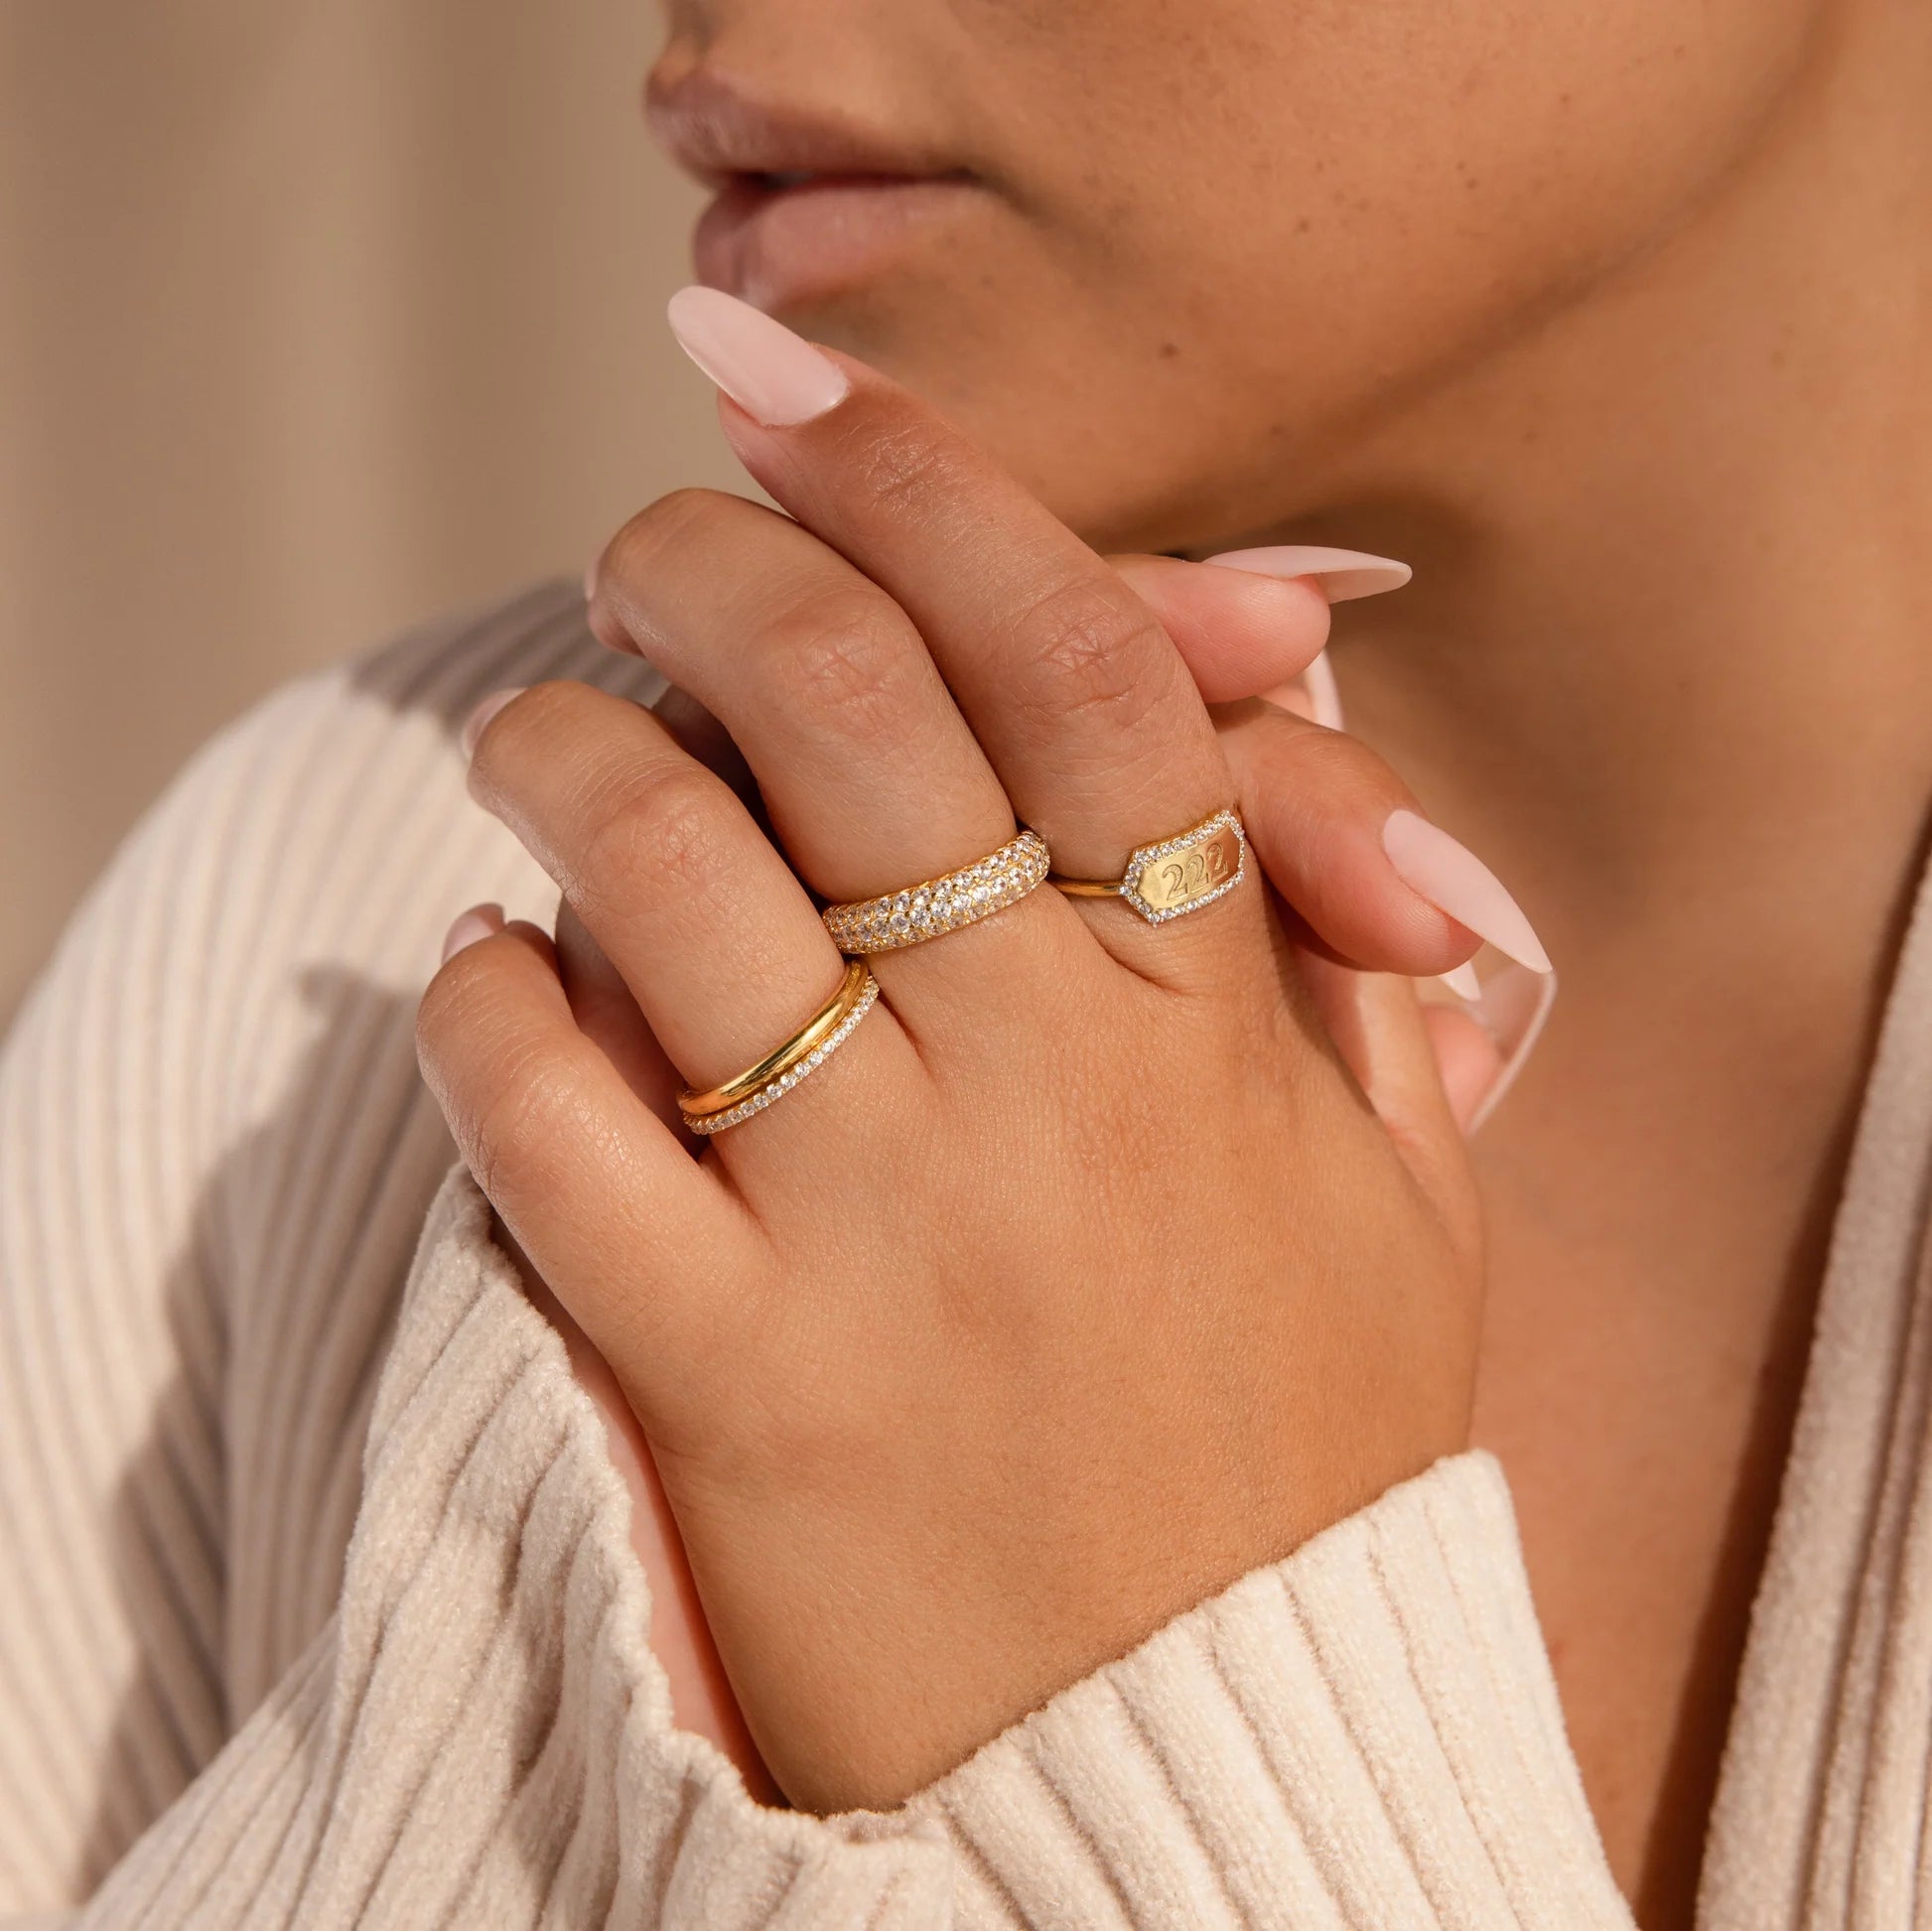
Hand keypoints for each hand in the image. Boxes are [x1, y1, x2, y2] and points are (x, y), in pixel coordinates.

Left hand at [419, 296, 1505, 1811]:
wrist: (1195, 1776)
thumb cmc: (1295, 1470)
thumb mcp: (1407, 1210)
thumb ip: (1355, 967)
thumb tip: (1299, 732)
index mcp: (1210, 1031)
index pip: (1083, 664)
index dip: (946, 491)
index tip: (821, 411)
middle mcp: (1045, 1095)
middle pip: (855, 709)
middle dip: (722, 564)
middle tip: (656, 545)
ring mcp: (875, 1234)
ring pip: (671, 884)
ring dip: (574, 758)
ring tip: (546, 735)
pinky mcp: (722, 1382)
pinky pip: (555, 1133)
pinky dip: (494, 1014)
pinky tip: (499, 978)